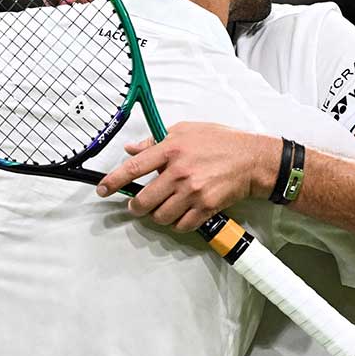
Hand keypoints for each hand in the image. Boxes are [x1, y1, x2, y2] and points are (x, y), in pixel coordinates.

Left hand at [96, 122, 278, 231]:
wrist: (252, 158)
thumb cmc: (220, 142)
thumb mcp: (185, 130)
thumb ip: (155, 141)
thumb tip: (131, 150)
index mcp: (171, 149)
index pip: (133, 168)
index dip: (112, 181)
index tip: (102, 190)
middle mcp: (179, 172)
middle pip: (143, 200)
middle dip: (135, 206)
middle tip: (136, 204)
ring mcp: (192, 191)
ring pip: (160, 216)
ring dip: (157, 215)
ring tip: (162, 208)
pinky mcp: (206, 207)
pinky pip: (181, 225)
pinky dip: (177, 223)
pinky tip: (180, 214)